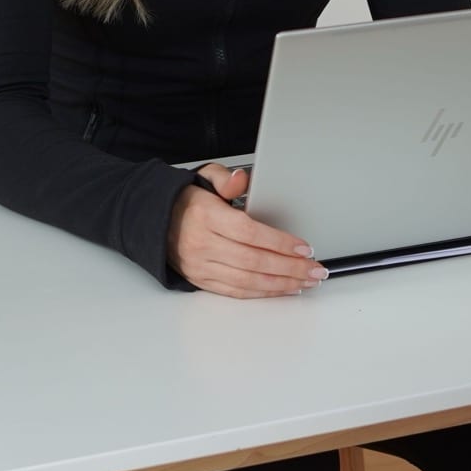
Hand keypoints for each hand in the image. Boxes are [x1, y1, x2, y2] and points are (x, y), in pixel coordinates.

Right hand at [168, 163, 326, 298]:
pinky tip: (282, 289)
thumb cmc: (187, 200)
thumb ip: (226, 178)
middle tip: (315, 269)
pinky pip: (236, 291)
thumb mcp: (205, 177)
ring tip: (306, 281)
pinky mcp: (201, 280)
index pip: (250, 233)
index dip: (280, 242)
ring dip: (281, 284)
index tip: (304, 247)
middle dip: (289, 268)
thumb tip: (243, 181)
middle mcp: (201, 244)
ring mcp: (200, 266)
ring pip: (247, 281)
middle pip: (253, 261)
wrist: (155, 220)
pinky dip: (262, 292)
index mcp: (205, 216)